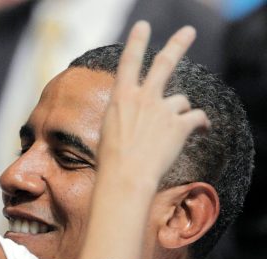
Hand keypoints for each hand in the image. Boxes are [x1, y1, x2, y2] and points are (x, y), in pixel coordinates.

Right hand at [98, 22, 209, 186]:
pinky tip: (202, 130)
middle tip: (188, 31)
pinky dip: (201, 124)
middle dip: (178, 45)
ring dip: (179, 112)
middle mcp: (143, 98)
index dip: (136, 42)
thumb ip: (126, 114)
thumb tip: (142, 112)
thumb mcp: (109, 129)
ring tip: (174, 129)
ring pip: (180, 101)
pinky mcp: (180, 125)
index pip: (128, 62)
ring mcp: (163, 110)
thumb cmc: (112, 160)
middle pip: (164, 63)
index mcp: (121, 98)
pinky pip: (197, 118)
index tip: (142, 26)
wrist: (125, 177)